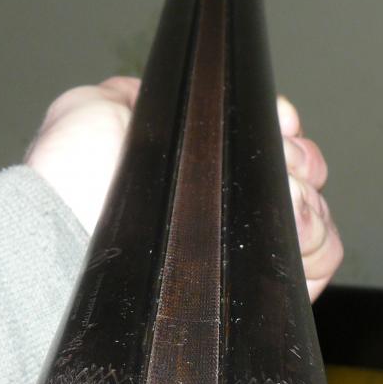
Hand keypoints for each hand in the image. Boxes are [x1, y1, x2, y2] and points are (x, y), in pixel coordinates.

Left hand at [26, 77, 341, 300]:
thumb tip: (155, 90)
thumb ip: (131, 95)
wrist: (64, 239)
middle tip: (281, 157)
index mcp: (194, 168)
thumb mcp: (91, 109)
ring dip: (306, 198)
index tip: (279, 122)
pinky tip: (289, 222)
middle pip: (300, 175)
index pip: (262, 143)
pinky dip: (316, 237)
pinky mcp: (255, 293)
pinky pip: (317, 259)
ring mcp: (240, 252)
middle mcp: (220, 211)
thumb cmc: (69, 179)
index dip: (278, 126)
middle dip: (300, 158)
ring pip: (314, 215)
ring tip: (282, 193)